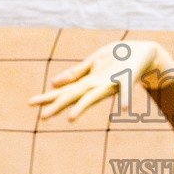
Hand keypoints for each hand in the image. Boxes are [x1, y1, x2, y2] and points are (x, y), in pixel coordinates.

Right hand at [30, 40, 172, 120]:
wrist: (143, 54)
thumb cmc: (117, 59)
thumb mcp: (92, 64)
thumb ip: (75, 74)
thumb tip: (53, 84)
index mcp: (88, 82)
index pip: (65, 91)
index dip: (48, 97)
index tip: (30, 103)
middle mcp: (97, 86)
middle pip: (75, 96)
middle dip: (59, 105)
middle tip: (43, 117)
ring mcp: (111, 84)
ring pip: (94, 96)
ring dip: (83, 107)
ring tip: (69, 119)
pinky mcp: (127, 77)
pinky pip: (126, 88)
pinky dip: (125, 98)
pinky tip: (124, 109)